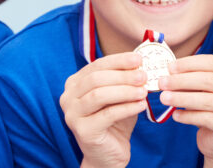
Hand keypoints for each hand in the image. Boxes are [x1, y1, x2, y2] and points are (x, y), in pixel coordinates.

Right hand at [60, 52, 146, 167]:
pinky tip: (141, 105)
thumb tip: (142, 63)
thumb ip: (126, 80)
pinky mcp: (82, 131)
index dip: (118, 61)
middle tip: (144, 76)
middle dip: (123, 75)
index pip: (96, 65)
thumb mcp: (120, 95)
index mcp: (75, 84)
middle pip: (96, 79)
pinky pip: (107, 114)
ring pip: (99, 95)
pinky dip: (127, 108)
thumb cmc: (115, 120)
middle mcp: (68, 97)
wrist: (109, 153)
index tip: (139, 59)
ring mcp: (72, 115)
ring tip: (144, 91)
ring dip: (125, 91)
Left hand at [156, 55, 212, 163]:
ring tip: (164, 98)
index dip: (190, 63)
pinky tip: (175, 115)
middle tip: (162, 83)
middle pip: (209, 80)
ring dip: (181, 98)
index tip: (170, 67)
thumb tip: (169, 72)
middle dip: (182, 80)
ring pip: (206, 100)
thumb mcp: (206, 90)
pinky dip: (187, 116)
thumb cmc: (212, 109)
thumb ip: (193, 79)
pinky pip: (206, 119)